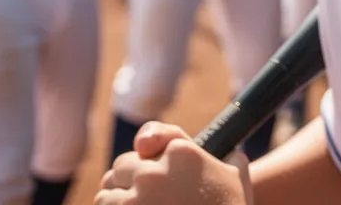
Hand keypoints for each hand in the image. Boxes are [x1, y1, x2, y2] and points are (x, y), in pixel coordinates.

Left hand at [95, 122, 251, 204]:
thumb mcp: (235, 169)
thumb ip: (221, 150)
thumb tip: (209, 147)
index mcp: (180, 152)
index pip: (145, 141)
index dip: (145, 156)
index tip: (148, 169)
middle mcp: (153, 173)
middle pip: (120, 168)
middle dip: (129, 182)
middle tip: (147, 199)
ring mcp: (135, 202)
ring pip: (106, 196)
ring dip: (116, 204)